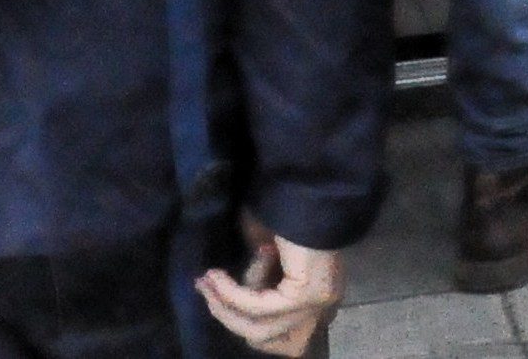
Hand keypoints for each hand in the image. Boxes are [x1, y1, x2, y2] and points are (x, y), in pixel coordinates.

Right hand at [197, 219, 342, 357]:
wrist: (307, 186)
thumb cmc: (286, 213)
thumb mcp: (266, 260)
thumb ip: (253, 286)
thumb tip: (216, 298)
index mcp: (319, 299)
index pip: (280, 340)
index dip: (241, 324)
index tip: (214, 298)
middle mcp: (324, 306)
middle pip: (263, 337)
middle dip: (226, 315)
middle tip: (203, 289)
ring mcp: (318, 302)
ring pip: (257, 328)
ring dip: (225, 305)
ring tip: (207, 280)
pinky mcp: (305, 295)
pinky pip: (256, 306)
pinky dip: (232, 293)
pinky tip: (215, 276)